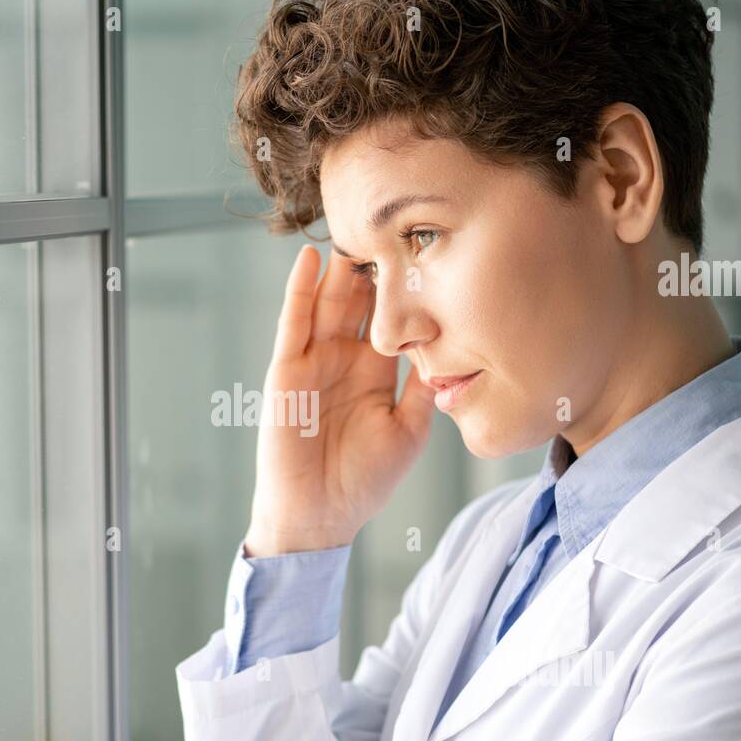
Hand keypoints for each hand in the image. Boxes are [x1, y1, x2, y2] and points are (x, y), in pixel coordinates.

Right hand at [243, 245, 435, 556]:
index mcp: (375, 371)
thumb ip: (425, 390)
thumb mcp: (409, 431)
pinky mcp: (287, 370)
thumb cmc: (363, 480)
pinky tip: (309, 261)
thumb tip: (454, 350)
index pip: (390, 318)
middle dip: (374, 266)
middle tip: (394, 225)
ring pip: (328, 303)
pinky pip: (293, 324)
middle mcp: (344, 358)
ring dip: (340, 269)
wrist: (320, 515)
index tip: (428, 250)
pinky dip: (298, 292)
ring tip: (356, 228)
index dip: (405, 288)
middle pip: (359, 301)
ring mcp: (313, 361)